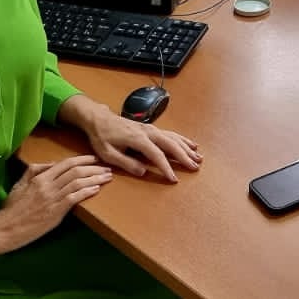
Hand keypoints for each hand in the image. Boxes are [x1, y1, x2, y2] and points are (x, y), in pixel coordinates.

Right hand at [0, 155, 111, 250]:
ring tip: (107, 177)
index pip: (65, 163)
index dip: (82, 159)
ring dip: (95, 178)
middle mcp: (47, 185)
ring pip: (78, 182)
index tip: (94, 158)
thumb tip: (50, 164)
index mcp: (39, 177)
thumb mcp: (19, 185)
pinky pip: (75, 197)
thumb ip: (33, 171)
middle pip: (75, 171)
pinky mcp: (55, 211)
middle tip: (106, 167)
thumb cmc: (11, 209)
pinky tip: (96, 189)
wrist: (4, 230)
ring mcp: (52, 198)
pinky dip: (87, 191)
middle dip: (94, 167)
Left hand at [83, 111, 201, 183]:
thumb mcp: (108, 153)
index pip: (157, 154)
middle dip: (184, 156)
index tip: (174, 178)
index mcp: (138, 139)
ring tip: (198, 157)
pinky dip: (183, 139)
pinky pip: (171, 134)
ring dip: (187, 148)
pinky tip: (191, 145)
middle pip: (171, 144)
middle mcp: (148, 132)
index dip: (166, 167)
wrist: (100, 119)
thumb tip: (143, 172)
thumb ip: (126, 163)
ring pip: (174, 138)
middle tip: (195, 167)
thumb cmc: (102, 137)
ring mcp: (152, 128)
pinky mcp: (152, 128)